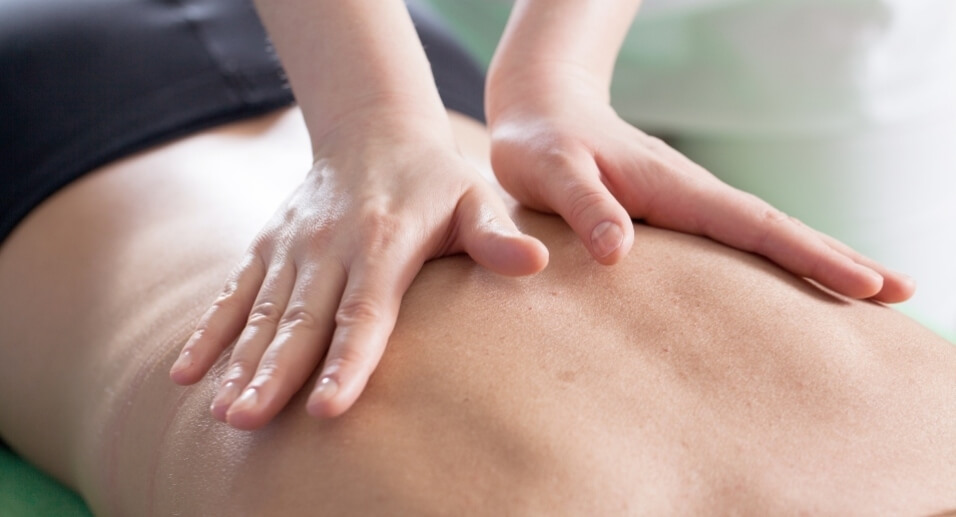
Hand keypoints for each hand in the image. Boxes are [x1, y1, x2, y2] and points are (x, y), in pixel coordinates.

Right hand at [169, 113, 547, 428]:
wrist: (372, 127)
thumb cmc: (434, 179)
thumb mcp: (472, 198)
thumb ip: (496, 237)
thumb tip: (535, 261)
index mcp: (382, 242)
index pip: (364, 313)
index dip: (348, 361)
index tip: (328, 408)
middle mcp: (329, 247)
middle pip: (302, 321)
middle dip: (275, 374)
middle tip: (249, 421)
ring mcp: (292, 247)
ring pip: (262, 313)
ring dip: (239, 363)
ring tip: (222, 411)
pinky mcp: (267, 247)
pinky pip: (233, 293)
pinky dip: (209, 332)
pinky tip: (184, 373)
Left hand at [487, 81, 913, 302]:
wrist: (542, 107)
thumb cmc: (539, 142)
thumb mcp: (548, 171)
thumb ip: (583, 205)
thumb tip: (621, 252)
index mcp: (674, 189)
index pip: (754, 226)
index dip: (808, 256)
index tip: (865, 283)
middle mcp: (692, 194)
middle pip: (778, 231)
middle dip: (837, 259)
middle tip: (902, 292)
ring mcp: (688, 202)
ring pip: (763, 235)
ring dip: (816, 259)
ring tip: (869, 292)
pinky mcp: (676, 212)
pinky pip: (736, 238)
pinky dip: (774, 257)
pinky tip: (786, 278)